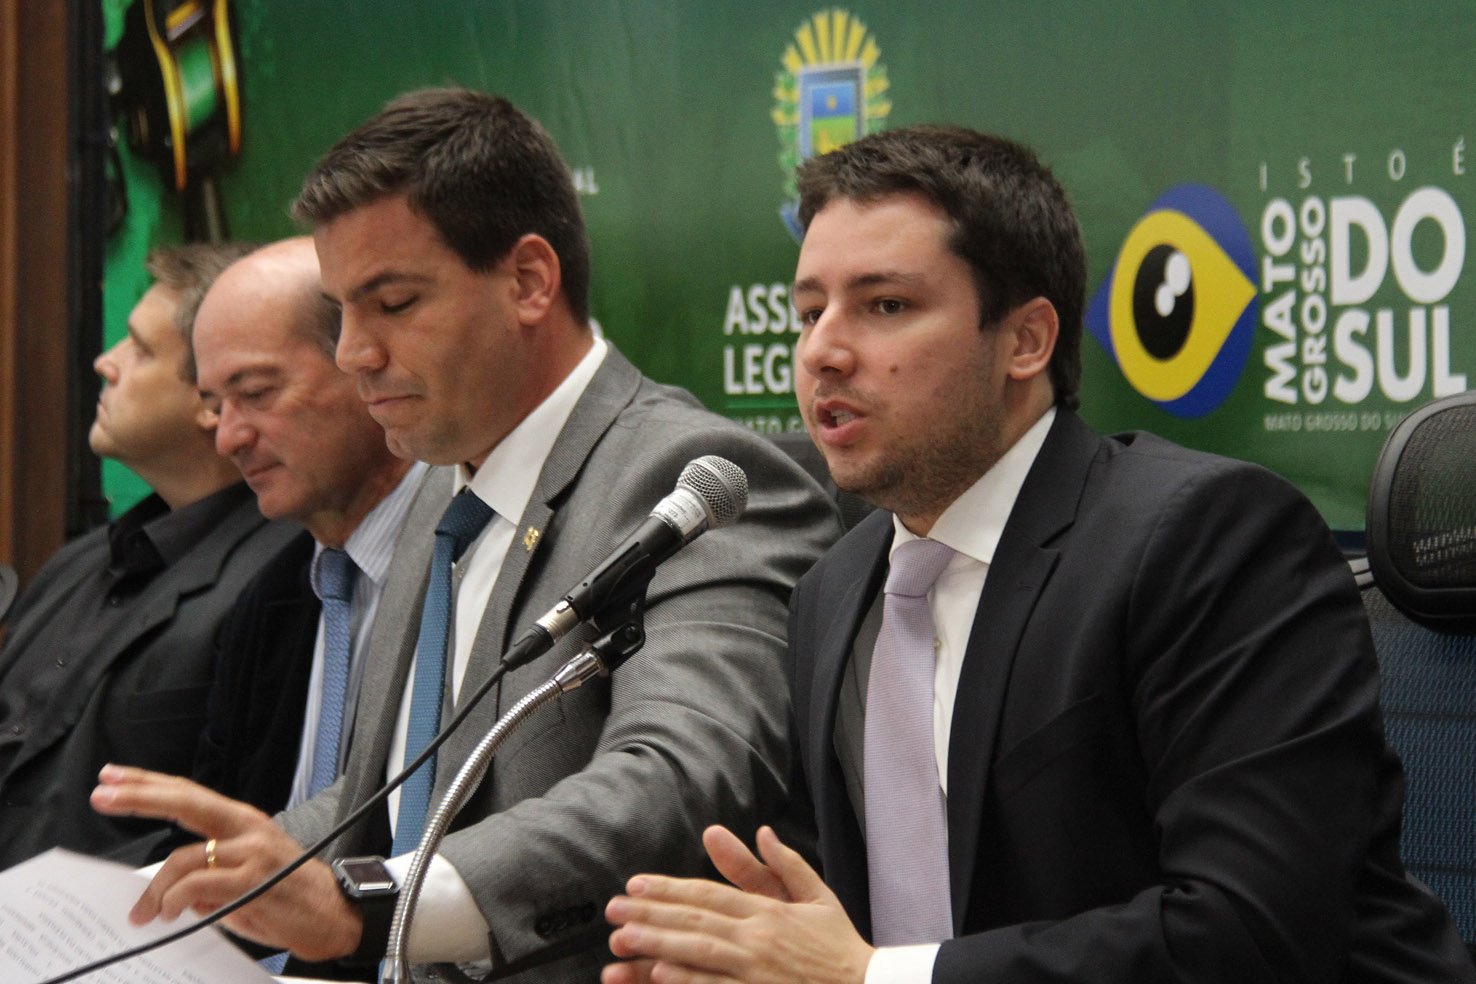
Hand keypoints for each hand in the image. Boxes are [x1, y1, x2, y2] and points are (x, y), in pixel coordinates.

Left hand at [91, 764, 362, 961]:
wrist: (335, 916)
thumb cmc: (289, 897)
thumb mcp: (243, 879)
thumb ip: (207, 875)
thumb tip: (168, 889)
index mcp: (244, 823)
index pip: (190, 794)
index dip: (150, 784)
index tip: (114, 777)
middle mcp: (248, 828)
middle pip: (186, 801)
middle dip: (139, 797)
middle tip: (101, 795)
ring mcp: (252, 852)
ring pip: (183, 857)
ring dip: (155, 890)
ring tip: (145, 913)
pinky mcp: (253, 880)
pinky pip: (197, 885)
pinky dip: (174, 900)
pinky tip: (169, 913)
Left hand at [602, 825, 871, 983]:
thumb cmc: (839, 947)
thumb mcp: (818, 898)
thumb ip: (786, 865)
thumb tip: (762, 831)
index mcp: (768, 911)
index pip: (709, 895)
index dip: (669, 889)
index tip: (635, 885)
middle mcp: (758, 938)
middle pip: (695, 921)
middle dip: (650, 914)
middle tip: (612, 911)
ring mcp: (756, 971)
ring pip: (699, 954)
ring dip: (657, 946)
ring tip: (621, 941)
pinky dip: (688, 981)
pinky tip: (659, 975)